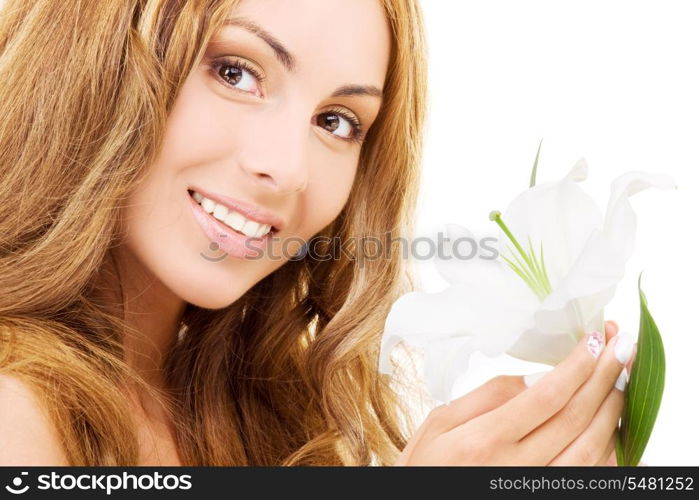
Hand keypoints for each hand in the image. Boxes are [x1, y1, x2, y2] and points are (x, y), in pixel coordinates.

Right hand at [395, 320, 634, 464]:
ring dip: (613, 410)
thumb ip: (485, 398)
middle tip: (621, 346)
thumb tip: (534, 378)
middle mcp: (514, 469)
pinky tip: (613, 423)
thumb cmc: (425, 466)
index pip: (546, 397)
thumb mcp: (438, 423)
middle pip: (575, 418)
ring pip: (591, 450)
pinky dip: (609, 449)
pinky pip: (588, 476)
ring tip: (622, 378)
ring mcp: (533, 488)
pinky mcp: (545, 497)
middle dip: (605, 377)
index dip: (576, 367)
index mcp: (483, 440)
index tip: (593, 339)